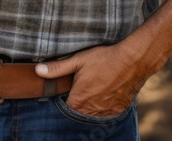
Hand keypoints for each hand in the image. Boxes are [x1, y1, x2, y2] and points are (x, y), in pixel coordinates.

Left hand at [35, 43, 154, 117]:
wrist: (133, 60)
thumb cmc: (104, 59)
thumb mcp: (78, 60)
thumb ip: (57, 68)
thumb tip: (38, 71)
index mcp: (78, 101)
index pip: (66, 106)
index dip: (68, 95)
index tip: (72, 86)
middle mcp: (91, 111)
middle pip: (80, 110)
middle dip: (80, 99)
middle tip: (87, 83)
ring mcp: (106, 112)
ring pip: (93, 112)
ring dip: (93, 103)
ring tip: (97, 86)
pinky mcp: (118, 110)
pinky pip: (107, 112)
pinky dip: (106, 104)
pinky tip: (108, 90)